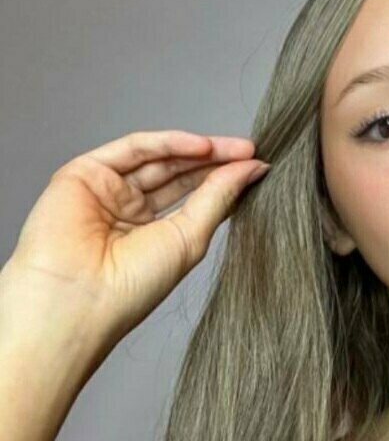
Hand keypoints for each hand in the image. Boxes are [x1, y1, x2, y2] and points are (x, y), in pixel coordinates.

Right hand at [3, 129, 269, 342]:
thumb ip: (218, 198)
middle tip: (250, 151)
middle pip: (177, 174)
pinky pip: (132, 150)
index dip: (225, 181)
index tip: (258, 169)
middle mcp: (127, 211)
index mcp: (151, 235)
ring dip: (197, 150)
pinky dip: (167, 143)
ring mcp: (105, 191)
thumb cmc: (131, 286)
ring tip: (236, 148)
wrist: (79, 296)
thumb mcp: (189, 238)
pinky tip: (201, 147)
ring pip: (158, 158)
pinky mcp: (84, 173)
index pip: (193, 197)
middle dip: (216, 161)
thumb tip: (251, 169)